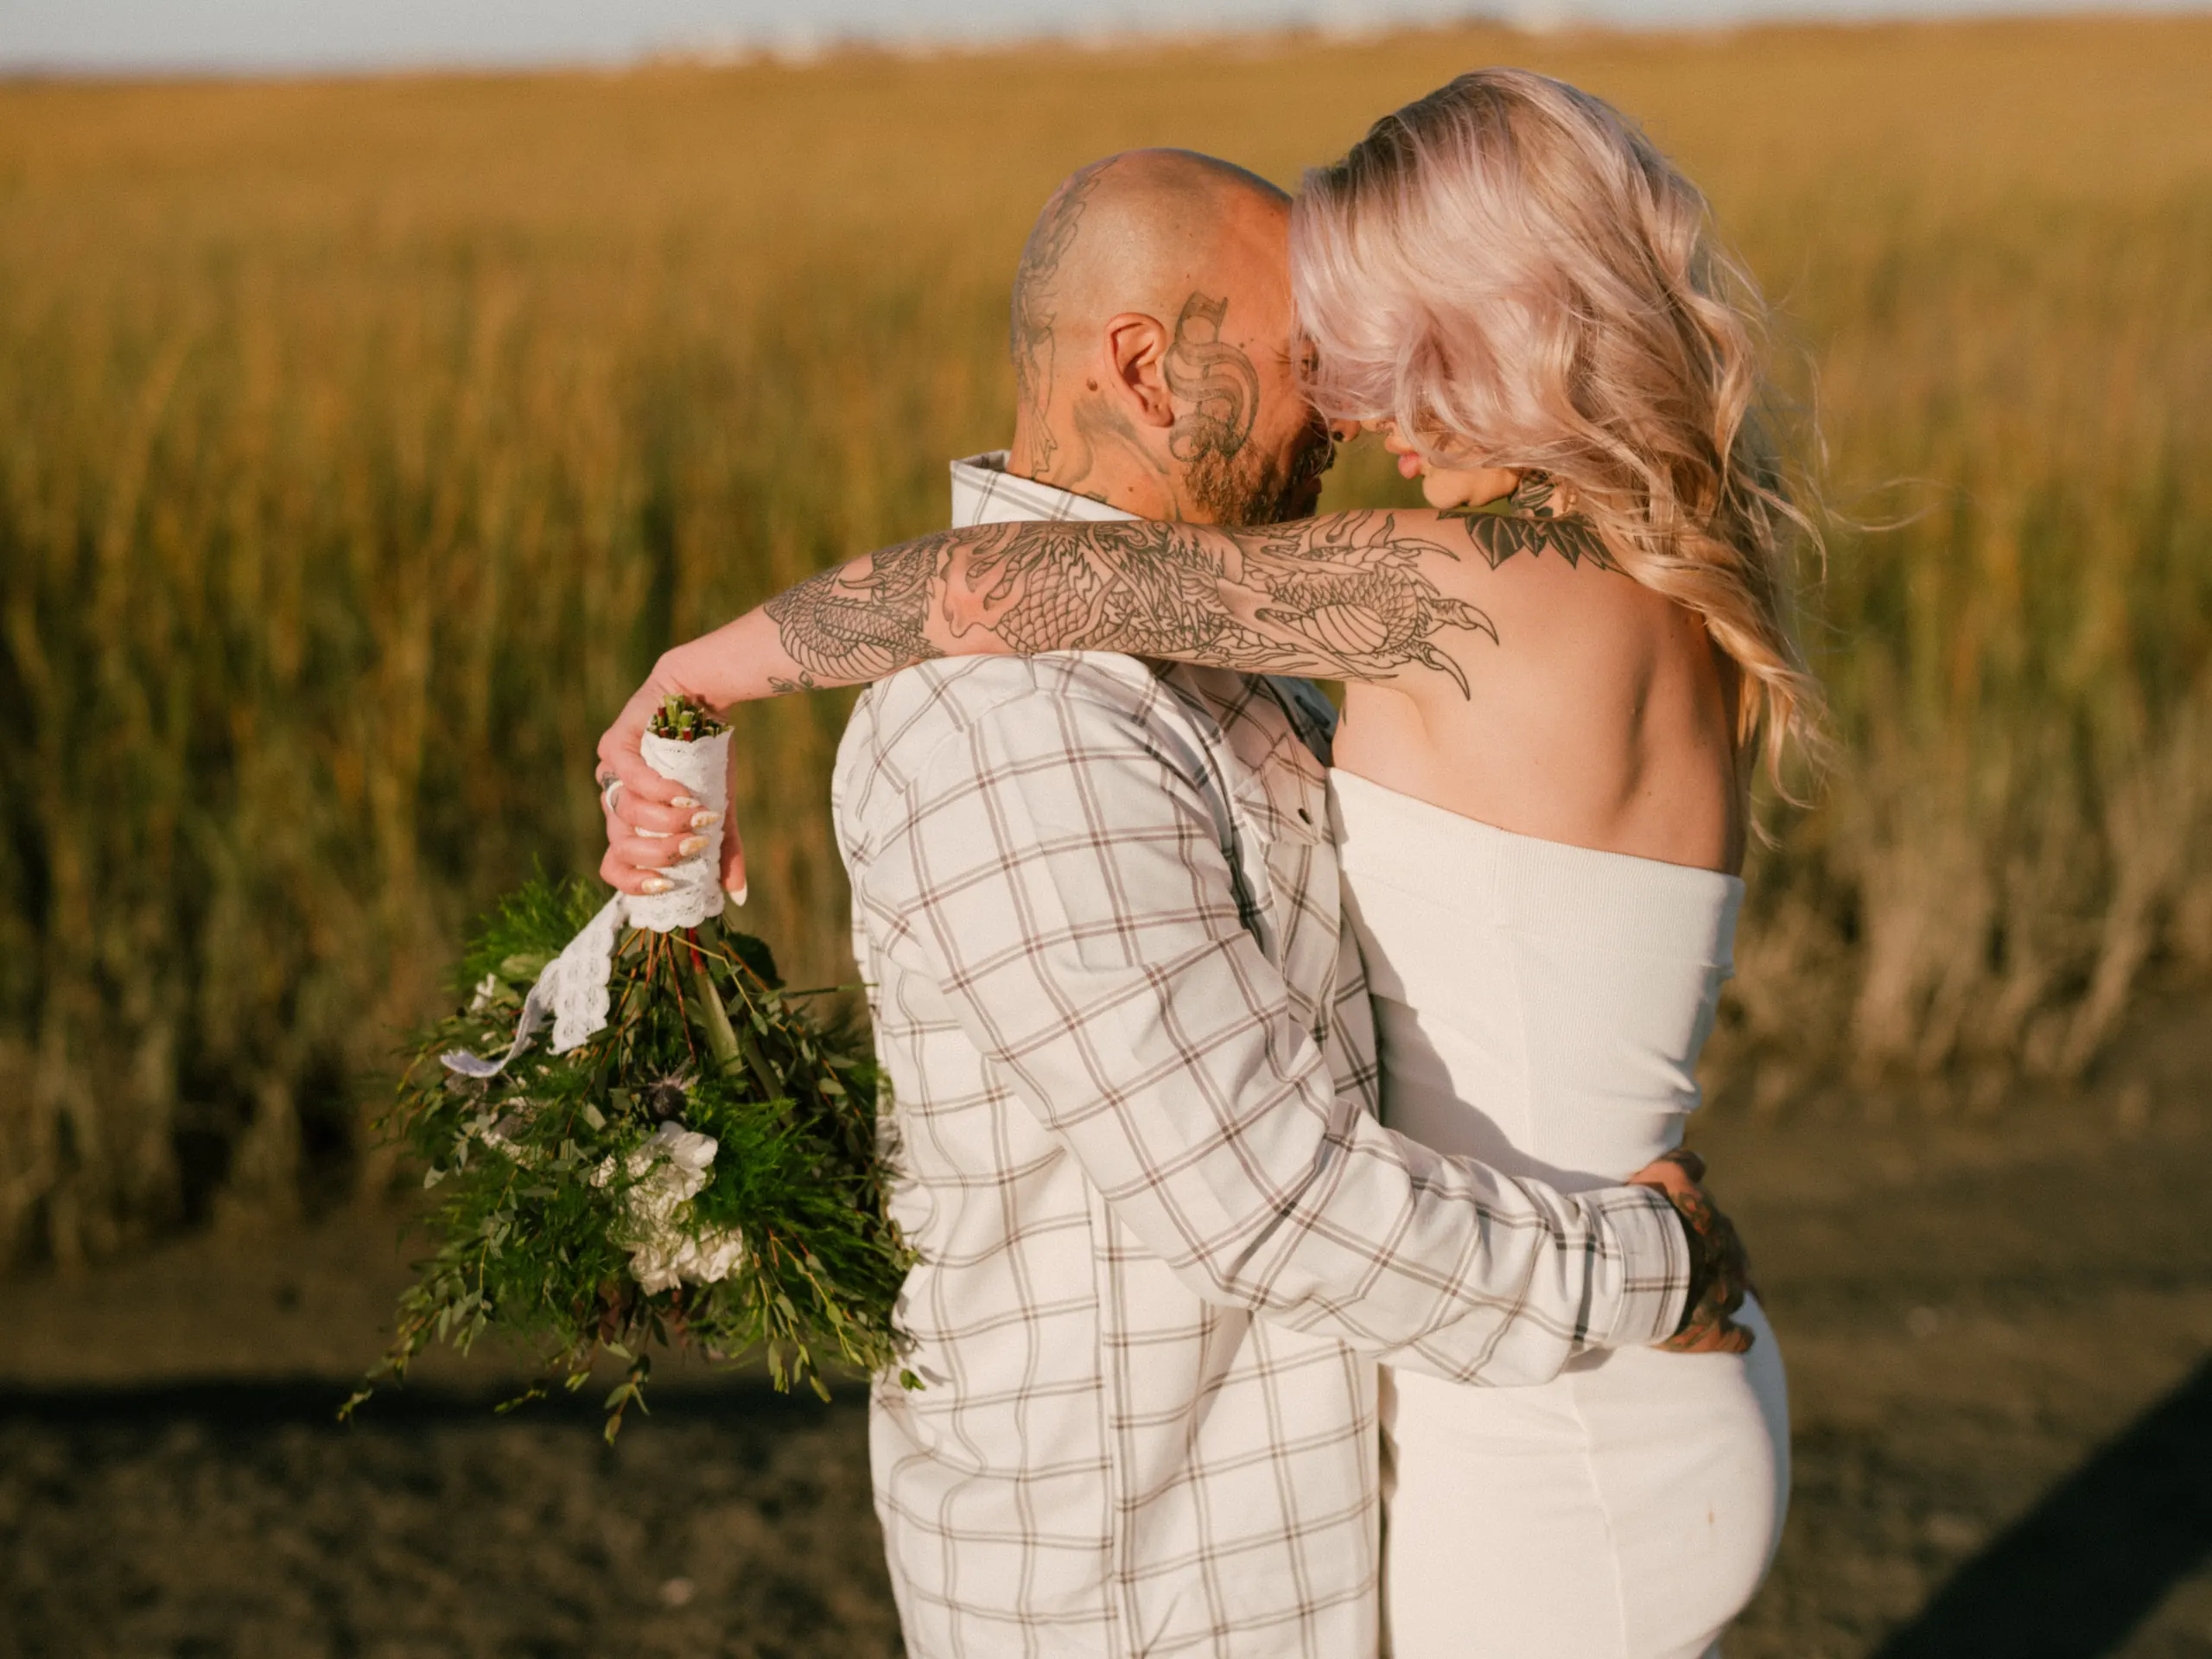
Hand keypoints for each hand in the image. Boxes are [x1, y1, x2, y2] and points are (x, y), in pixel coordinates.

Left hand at [594, 657, 748, 903]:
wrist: (704, 698)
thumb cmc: (707, 757)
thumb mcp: (719, 809)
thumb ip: (724, 851)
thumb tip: (738, 896)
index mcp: (631, 823)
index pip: (614, 866)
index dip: (634, 883)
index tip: (669, 884)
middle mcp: (614, 800)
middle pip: (619, 845)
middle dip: (659, 853)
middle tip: (695, 846)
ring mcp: (610, 772)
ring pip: (626, 813)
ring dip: (666, 821)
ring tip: (701, 816)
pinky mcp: (615, 744)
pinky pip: (631, 778)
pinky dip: (660, 791)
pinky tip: (685, 794)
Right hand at [1627, 1148, 1755, 1354]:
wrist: (1631, 1266)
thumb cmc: (1641, 1217)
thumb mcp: (1661, 1176)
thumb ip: (1682, 1165)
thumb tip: (1701, 1161)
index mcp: (1712, 1225)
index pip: (1719, 1225)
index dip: (1713, 1231)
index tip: (1709, 1235)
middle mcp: (1724, 1259)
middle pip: (1732, 1259)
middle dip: (1727, 1262)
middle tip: (1718, 1268)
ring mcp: (1721, 1296)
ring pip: (1736, 1294)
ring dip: (1732, 1295)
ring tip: (1727, 1301)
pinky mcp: (1712, 1331)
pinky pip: (1735, 1336)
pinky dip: (1741, 1337)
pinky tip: (1746, 1339)